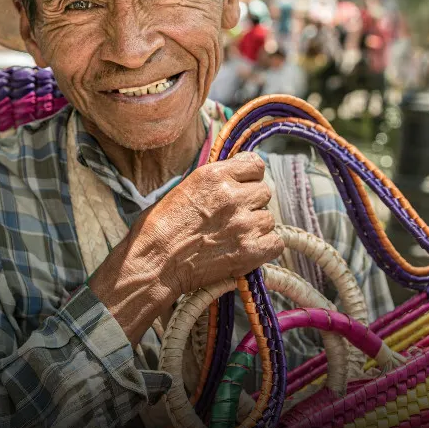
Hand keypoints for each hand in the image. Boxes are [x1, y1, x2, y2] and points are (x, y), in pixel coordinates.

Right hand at [89, 152, 282, 342]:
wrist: (153, 263)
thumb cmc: (157, 229)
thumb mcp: (181, 190)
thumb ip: (212, 183)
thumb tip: (232, 181)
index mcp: (213, 176)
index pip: (255, 164)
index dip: (249, 177)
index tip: (242, 186)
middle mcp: (233, 196)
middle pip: (264, 192)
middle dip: (251, 203)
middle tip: (232, 217)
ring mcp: (244, 224)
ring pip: (268, 219)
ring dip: (255, 226)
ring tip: (233, 236)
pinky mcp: (250, 250)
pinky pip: (275, 243)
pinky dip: (264, 247)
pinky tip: (245, 249)